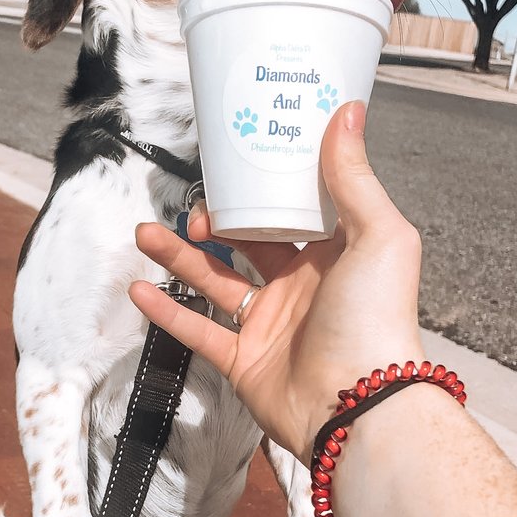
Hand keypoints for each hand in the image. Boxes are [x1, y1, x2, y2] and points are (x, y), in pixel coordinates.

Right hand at [129, 102, 425, 463]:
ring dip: (178, 258)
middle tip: (194, 212)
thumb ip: (353, 177)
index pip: (293, 210)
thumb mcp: (378, 235)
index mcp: (335, 255)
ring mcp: (270, 326)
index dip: (265, 188)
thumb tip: (347, 111)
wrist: (358, 405)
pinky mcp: (244, 362)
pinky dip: (166, 312)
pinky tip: (138, 289)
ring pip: (214, 283)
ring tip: (144, 234)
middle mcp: (301, 288)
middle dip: (213, 223)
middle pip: (245, 244)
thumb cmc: (377, 319)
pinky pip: (199, 332)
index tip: (235, 165)